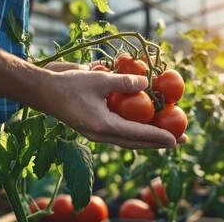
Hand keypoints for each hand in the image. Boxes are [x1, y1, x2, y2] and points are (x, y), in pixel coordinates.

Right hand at [43, 62, 187, 148]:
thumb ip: (123, 82)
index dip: (158, 137)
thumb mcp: (98, 79)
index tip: (176, 140)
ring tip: (169, 138)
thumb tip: (146, 83)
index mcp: (103, 126)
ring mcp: (99, 133)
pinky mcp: (96, 127)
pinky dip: (137, 132)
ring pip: (130, 140)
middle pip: (137, 143)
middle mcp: (102, 134)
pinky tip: (147, 126)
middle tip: (181, 141)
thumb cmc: (68, 84)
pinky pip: (121, 133)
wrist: (42, 91)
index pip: (137, 135)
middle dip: (160, 143)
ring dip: (150, 140)